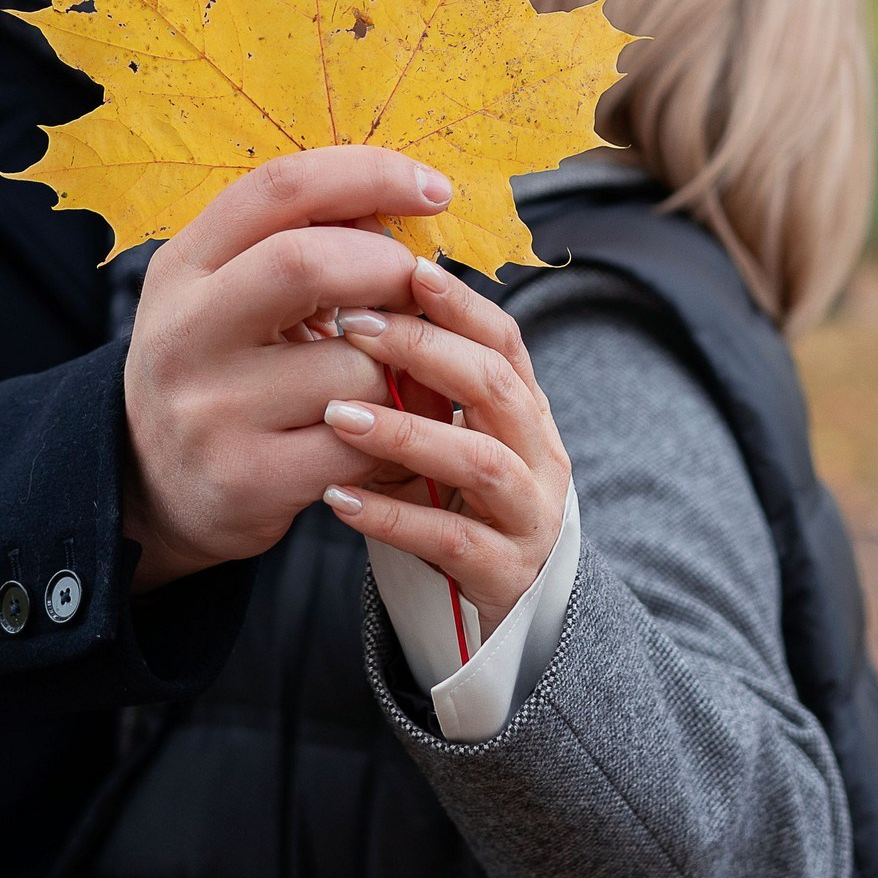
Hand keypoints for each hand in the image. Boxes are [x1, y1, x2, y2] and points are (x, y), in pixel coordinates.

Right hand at [122, 149, 446, 590]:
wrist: (155, 487)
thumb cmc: (221, 372)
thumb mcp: (227, 295)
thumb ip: (295, 246)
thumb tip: (393, 208)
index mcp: (183, 267)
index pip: (279, 189)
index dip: (368, 175)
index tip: (432, 189)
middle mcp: (183, 332)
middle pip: (306, 263)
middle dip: (388, 268)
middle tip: (418, 288)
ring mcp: (211, 409)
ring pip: (352, 366)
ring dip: (394, 371)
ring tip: (382, 382)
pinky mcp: (246, 477)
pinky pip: (359, 443)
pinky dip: (391, 433)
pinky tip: (376, 434)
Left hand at [316, 259, 570, 642]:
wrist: (514, 610)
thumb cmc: (459, 504)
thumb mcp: (447, 436)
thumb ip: (416, 387)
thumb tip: (343, 303)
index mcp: (525, 411)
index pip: (502, 339)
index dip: (458, 302)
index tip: (404, 267)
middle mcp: (539, 455)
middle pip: (493, 386)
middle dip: (423, 350)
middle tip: (351, 325)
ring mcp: (529, 515)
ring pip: (479, 462)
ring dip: (406, 432)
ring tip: (338, 415)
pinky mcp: (506, 573)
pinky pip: (450, 540)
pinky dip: (393, 517)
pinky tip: (339, 499)